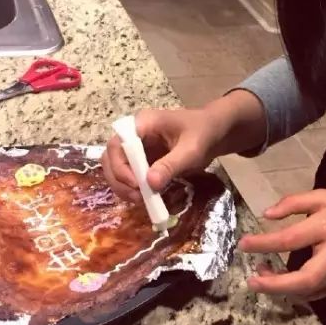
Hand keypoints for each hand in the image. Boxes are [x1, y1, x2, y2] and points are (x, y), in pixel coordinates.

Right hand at [102, 107, 223, 201]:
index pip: (117, 144)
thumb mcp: (191, 149)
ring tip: (141, 200)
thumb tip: (150, 183)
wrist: (215, 132)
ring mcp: (136, 148)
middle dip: (119, 179)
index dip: (120, 165)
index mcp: (142, 124)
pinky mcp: (142, 160)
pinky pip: (129, 175)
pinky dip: (132, 188)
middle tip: (137, 197)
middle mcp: (133, 135)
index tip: (136, 184)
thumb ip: (171, 165)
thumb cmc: (204, 133)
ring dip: (123, 186)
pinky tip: (145, 198)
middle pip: (111, 157)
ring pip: (116, 168)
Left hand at [239, 190, 325, 300]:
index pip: (291, 239)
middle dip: (274, 284)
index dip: (264, 243)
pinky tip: (280, 282)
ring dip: (279, 289)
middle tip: (252, 280)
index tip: (243, 244)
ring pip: (306, 292)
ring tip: (261, 275)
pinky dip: (292, 292)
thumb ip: (295, 203)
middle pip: (303, 279)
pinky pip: (312, 295)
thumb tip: (267, 214)